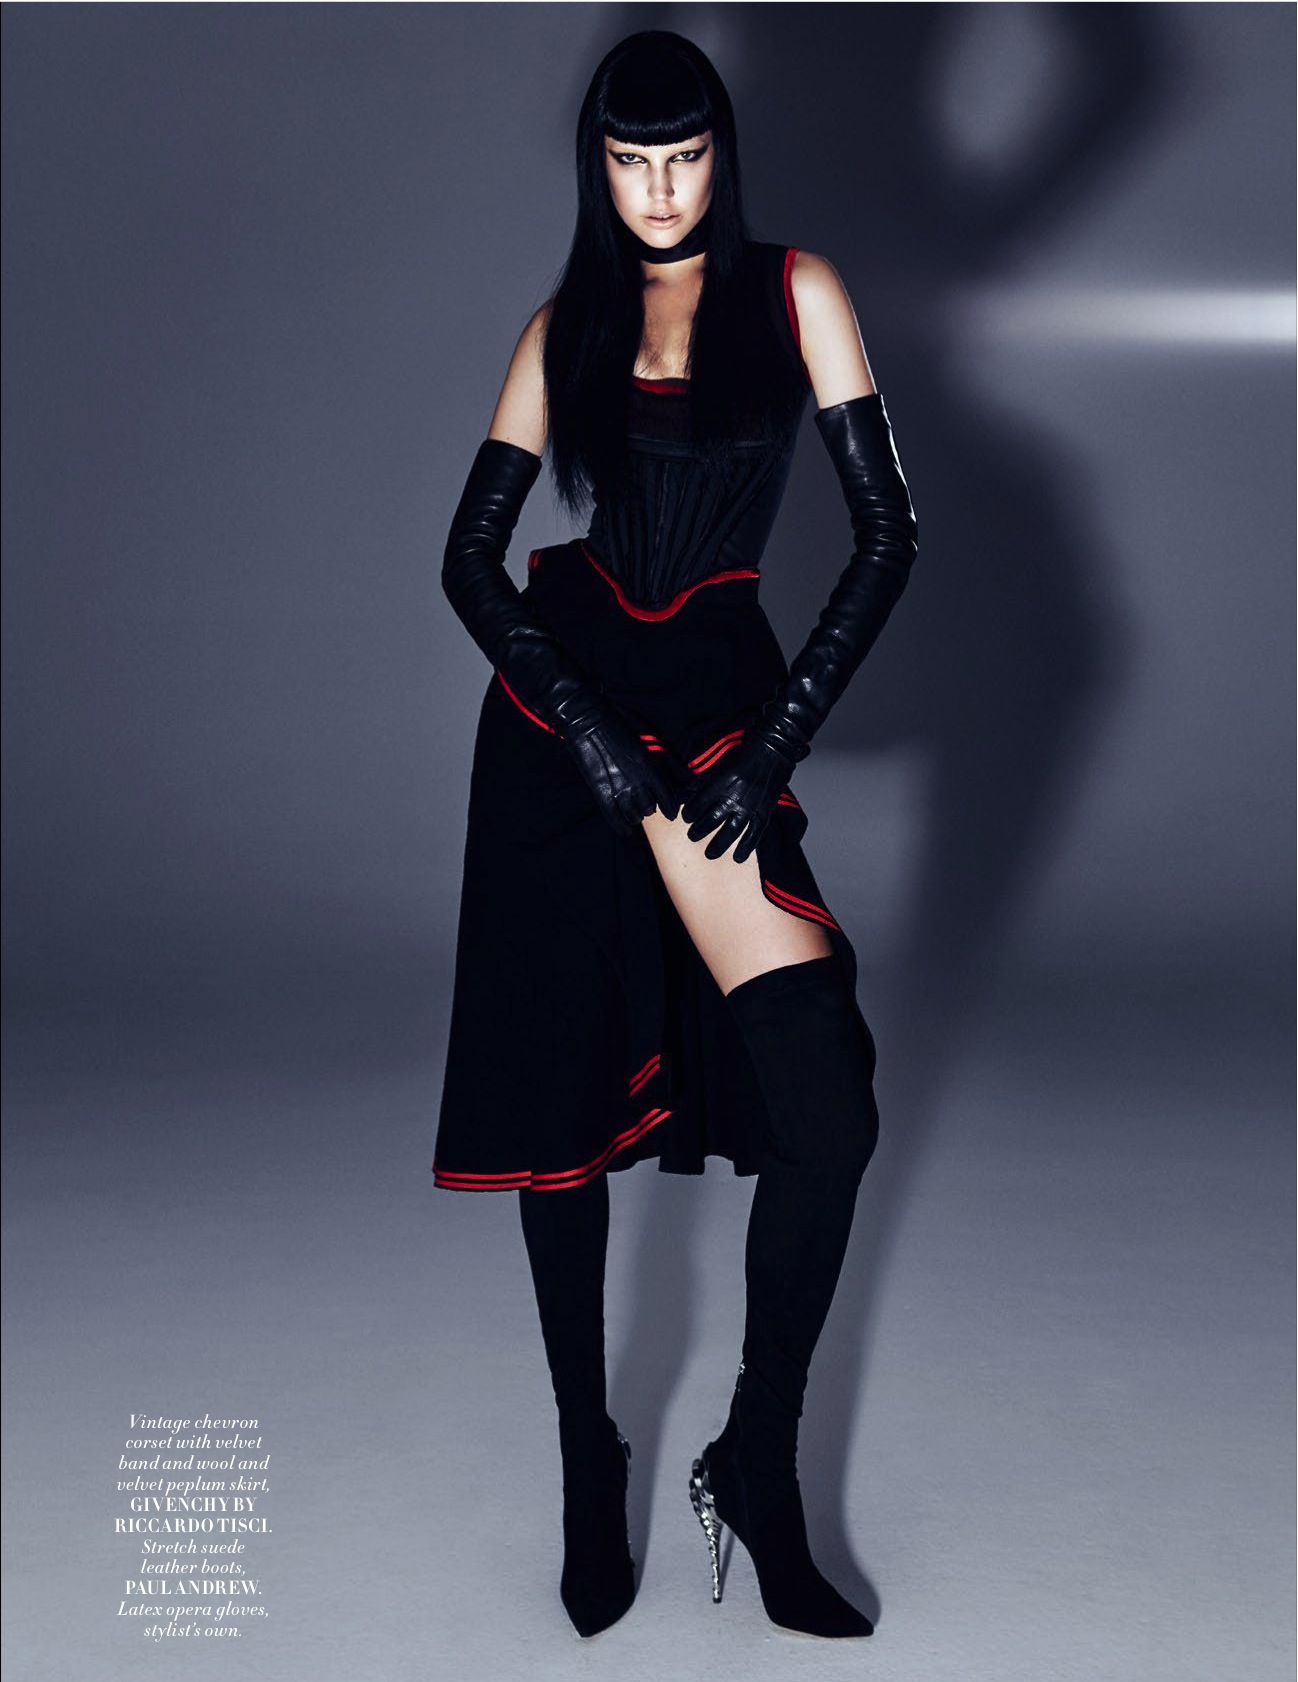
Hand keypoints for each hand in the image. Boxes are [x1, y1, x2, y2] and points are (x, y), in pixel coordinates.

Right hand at [562, 702, 681, 837]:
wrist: (588, 723)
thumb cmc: (621, 726)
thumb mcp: (651, 741)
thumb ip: (672, 762)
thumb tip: (691, 780)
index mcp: (650, 770)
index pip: (667, 798)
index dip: (670, 808)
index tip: (671, 813)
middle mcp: (636, 784)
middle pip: (650, 809)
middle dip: (650, 807)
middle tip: (646, 802)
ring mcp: (617, 790)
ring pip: (634, 815)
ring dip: (636, 815)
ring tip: (634, 811)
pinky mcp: (601, 793)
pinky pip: (615, 819)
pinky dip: (622, 827)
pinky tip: (625, 830)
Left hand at [678, 726, 798, 861]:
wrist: (773, 751)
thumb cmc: (746, 754)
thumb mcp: (722, 765)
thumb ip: (707, 781)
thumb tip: (689, 792)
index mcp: (721, 784)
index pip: (699, 804)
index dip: (690, 814)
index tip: (687, 818)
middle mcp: (734, 797)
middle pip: (711, 821)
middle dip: (698, 832)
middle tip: (692, 837)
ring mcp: (750, 807)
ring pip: (730, 832)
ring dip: (718, 846)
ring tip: (709, 854)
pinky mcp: (764, 812)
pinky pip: (753, 835)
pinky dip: (745, 848)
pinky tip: (737, 858)